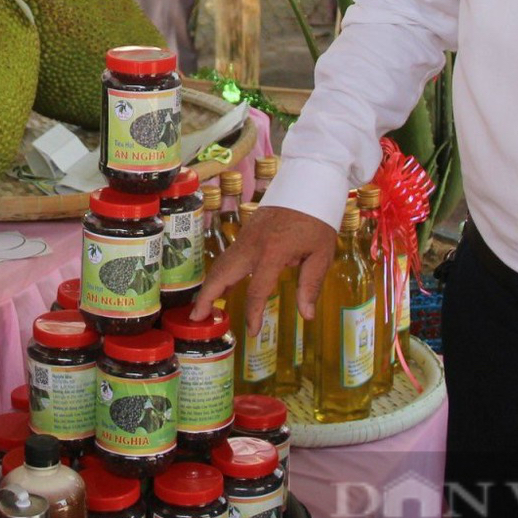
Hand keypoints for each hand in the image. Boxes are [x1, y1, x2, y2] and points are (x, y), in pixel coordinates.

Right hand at [189, 205, 335, 335]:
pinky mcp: (246, 233)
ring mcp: (246, 237)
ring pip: (221, 264)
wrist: (308, 185)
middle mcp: (252, 245)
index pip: (256, 291)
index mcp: (272, 253)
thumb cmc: (317, 220)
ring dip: (209, 285)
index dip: (253, 314)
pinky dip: (220, 273)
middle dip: (206, 297)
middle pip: (221, 274)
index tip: (252, 332)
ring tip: (203, 307)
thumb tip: (307, 315)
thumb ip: (310, 285)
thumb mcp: (321, 254)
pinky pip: (228, 256)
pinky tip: (223, 287)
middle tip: (196, 317)